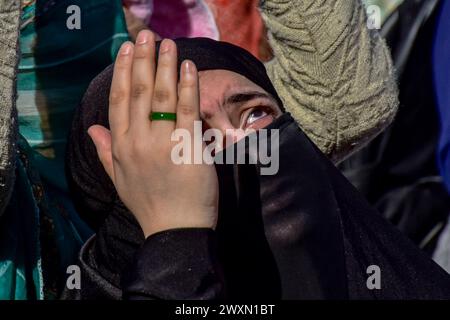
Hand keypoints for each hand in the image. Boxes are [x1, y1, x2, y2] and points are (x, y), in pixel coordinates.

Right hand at [88, 31, 218, 237]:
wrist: (175, 230)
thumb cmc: (150, 205)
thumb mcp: (120, 180)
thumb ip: (105, 151)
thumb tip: (92, 127)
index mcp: (121, 147)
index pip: (118, 101)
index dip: (122, 72)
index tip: (126, 50)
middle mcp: (138, 141)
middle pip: (138, 92)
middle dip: (142, 60)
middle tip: (146, 35)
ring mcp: (163, 143)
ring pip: (162, 97)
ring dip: (164, 66)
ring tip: (167, 44)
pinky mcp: (188, 147)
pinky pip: (188, 111)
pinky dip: (188, 87)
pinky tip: (187, 67)